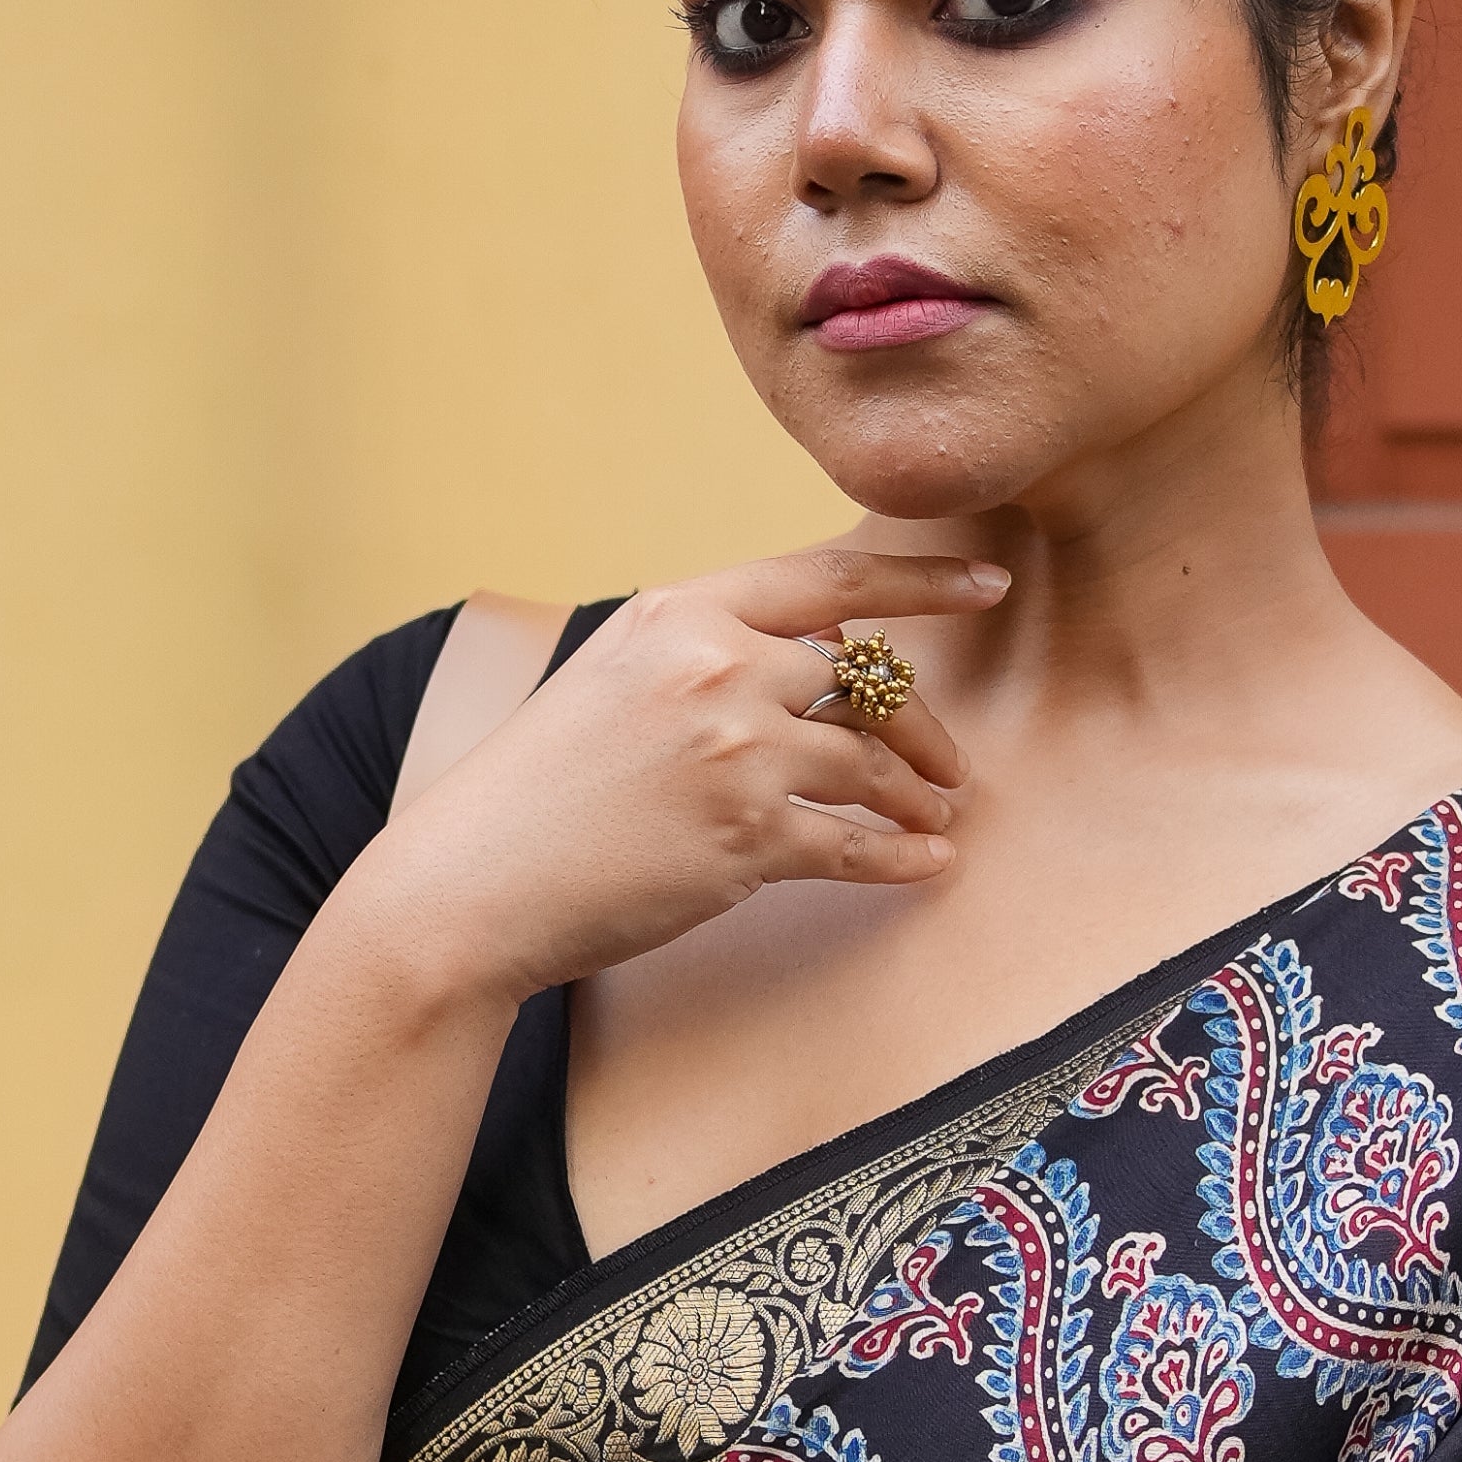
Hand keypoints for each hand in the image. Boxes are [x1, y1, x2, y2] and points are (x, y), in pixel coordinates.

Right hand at [344, 541, 1009, 1006]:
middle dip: (924, 725)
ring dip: (919, 795)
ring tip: (939, 816)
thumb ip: (703, 653)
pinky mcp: (746, 839)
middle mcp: (716, 668)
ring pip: (873, 763)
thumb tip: (813, 648)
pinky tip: (928, 864)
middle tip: (950, 764)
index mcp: (681, 612)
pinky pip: (859, 844)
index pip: (830, 578)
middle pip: (868, 679)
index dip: (924, 580)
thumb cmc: (536, 791)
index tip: (989, 583)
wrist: (471, 883)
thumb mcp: (610, 678)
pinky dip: (904, 856)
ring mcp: (736, 753)